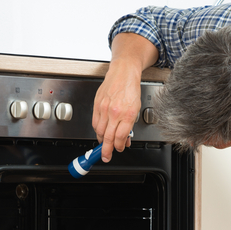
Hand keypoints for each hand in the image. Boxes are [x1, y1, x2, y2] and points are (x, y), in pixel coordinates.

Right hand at [93, 33, 157, 162]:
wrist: (123, 72)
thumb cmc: (131, 90)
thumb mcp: (135, 109)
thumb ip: (129, 126)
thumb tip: (124, 140)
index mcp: (127, 114)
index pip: (119, 137)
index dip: (118, 147)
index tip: (118, 150)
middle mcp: (115, 112)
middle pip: (108, 137)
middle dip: (106, 150)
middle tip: (105, 156)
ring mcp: (104, 108)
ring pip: (99, 131)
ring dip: (101, 140)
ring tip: (104, 143)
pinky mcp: (97, 104)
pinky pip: (95, 122)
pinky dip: (97, 130)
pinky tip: (101, 131)